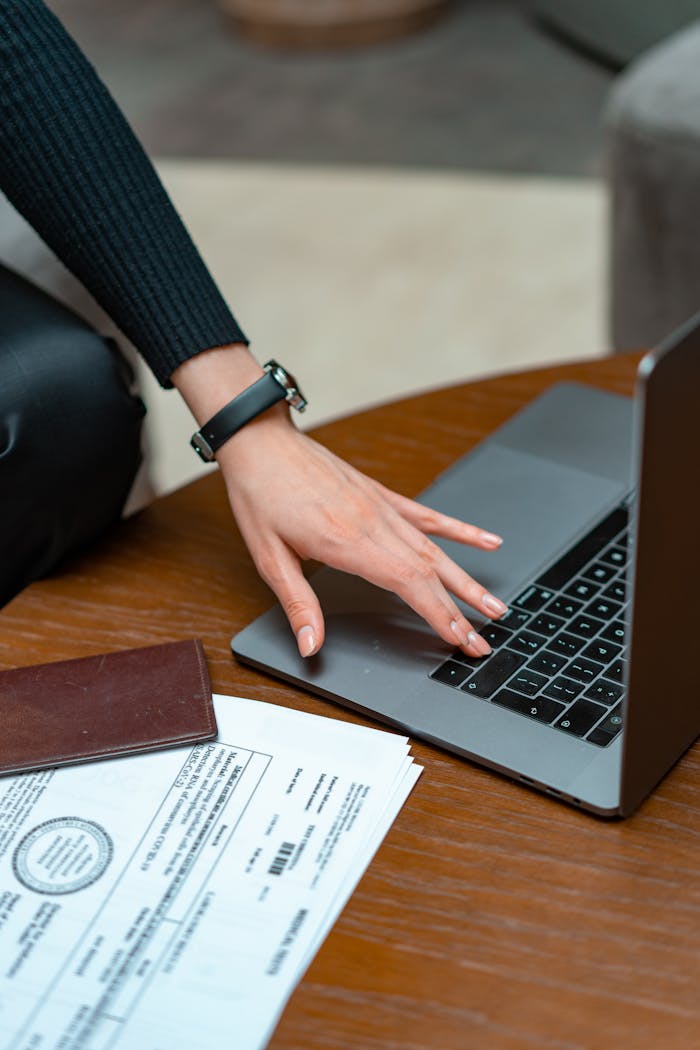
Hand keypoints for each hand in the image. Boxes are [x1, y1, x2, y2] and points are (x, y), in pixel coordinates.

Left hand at [172, 345, 506, 658]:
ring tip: (496, 605)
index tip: (460, 639)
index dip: (439, 615)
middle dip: (461, 610)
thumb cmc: (260, 495)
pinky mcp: (381, 494)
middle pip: (430, 572)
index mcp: (346, 541)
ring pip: (436, 548)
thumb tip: (311, 645)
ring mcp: (381, 507)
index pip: (408, 584)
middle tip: (484, 641)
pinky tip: (487, 541)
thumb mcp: (268, 557)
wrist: (261, 441)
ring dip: (467, 580)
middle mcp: (372, 523)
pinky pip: (428, 516)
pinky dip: (460, 531)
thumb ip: (297, 604)